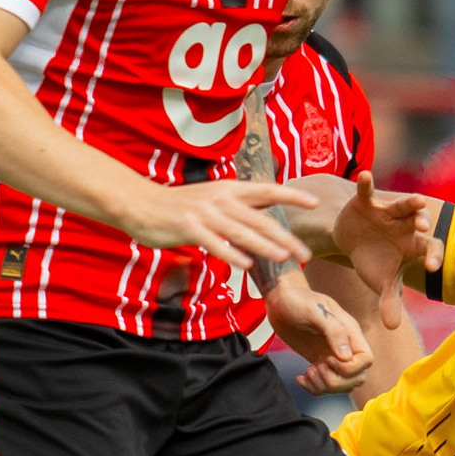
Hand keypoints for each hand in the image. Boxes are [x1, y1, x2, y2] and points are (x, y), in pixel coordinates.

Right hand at [125, 176, 312, 270]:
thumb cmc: (179, 205)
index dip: (291, 195)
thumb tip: (267, 208)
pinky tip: (246, 265)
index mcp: (229, 190)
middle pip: (260, 218)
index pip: (267, 191)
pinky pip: (214, 243)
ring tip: (284, 258)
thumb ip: (239, 204)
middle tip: (305, 254)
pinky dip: (231, 254)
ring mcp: (204, 213)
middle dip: (285, 237)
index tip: (314, 203)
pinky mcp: (188, 228)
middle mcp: (221, 199)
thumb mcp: (213, 197)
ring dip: (264, 245)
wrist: (140, 203)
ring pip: (241, 231)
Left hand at [266, 272, 372, 391]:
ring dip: (324, 386)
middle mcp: (346, 345)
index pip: (366, 360)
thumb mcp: (314, 311)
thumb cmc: (296, 300)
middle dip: (336, 381)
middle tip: (315, 369)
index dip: (349, 368)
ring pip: (343, 384)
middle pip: (357, 377)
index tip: (327, 360)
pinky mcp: (320, 361)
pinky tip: (301, 378)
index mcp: (350, 331)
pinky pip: (326, 384)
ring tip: (307, 373)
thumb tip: (346, 357)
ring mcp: (333, 355)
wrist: (280, 299)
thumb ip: (334, 330)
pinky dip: (314, 388)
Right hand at [333, 170, 442, 326]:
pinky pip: (368, 191)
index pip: (428, 249)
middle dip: (422, 223)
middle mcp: (405, 225)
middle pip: (418, 223)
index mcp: (413, 245)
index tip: (432, 266)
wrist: (353, 239)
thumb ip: (389, 302)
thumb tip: (391, 328)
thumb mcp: (380, 282)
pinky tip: (365, 176)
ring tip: (416, 201)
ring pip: (402, 206)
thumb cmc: (373, 261)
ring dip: (409, 203)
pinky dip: (366, 184)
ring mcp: (387, 212)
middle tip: (424, 227)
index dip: (432, 256)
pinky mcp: (367, 201)